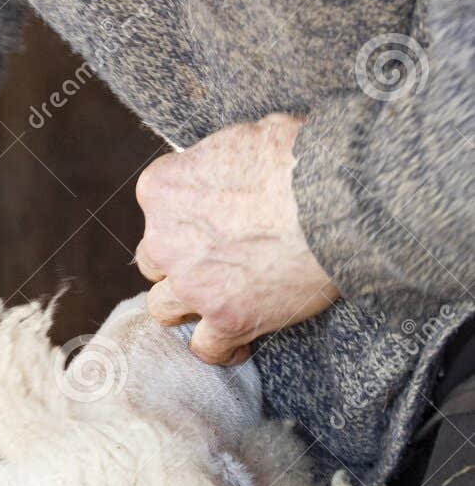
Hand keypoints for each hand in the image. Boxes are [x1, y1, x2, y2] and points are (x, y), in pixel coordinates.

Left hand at [135, 113, 339, 364]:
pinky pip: (207, 349)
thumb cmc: (296, 158)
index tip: (210, 220)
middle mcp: (164, 238)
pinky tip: (239, 342)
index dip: (185, 216)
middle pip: (154, 259)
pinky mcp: (227, 320)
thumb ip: (220, 159)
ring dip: (188, 305)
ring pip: (164, 307)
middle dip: (180, 260)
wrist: (333, 202)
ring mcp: (193, 284)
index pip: (157, 209)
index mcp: (162, 188)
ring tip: (219, 301)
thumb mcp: (244, 136)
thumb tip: (232, 161)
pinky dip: (221, 348)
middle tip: (216, 260)